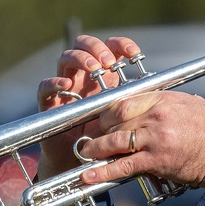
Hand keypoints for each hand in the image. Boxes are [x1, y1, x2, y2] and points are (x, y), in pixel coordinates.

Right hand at [35, 34, 143, 175]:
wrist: (82, 161)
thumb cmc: (106, 137)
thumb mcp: (124, 116)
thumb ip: (134, 101)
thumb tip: (159, 91)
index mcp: (102, 75)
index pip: (109, 48)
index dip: (120, 44)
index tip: (134, 53)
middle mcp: (82, 76)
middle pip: (83, 45)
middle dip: (97, 47)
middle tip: (109, 61)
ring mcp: (65, 87)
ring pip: (65, 59)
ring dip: (80, 59)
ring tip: (93, 67)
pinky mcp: (49, 103)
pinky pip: (45, 87)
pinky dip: (54, 82)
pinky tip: (66, 85)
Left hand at [75, 89, 204, 188]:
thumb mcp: (190, 105)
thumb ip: (166, 102)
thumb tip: (149, 102)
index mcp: (163, 99)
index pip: (124, 101)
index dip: (107, 112)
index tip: (101, 119)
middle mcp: (157, 116)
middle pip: (115, 119)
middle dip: (100, 129)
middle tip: (92, 136)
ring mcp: (155, 138)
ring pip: (115, 141)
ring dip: (96, 148)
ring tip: (86, 153)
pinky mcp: (156, 160)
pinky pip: (123, 166)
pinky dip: (103, 171)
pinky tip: (89, 175)